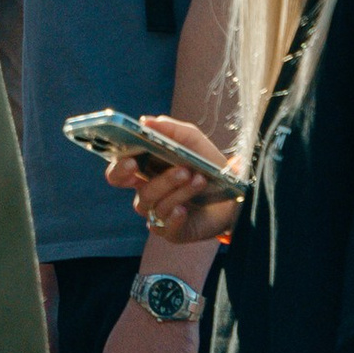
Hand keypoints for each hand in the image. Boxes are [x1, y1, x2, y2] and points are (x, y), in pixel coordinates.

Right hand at [101, 114, 239, 241]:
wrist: (234, 195)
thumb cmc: (207, 164)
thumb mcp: (192, 141)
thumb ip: (170, 130)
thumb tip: (145, 122)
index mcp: (145, 170)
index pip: (119, 173)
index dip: (119, 169)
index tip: (131, 161)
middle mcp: (148, 193)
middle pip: (138, 190)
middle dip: (155, 183)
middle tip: (177, 171)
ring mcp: (158, 213)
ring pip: (156, 204)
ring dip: (178, 190)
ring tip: (198, 178)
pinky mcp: (172, 231)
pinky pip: (165, 227)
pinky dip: (174, 218)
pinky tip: (185, 209)